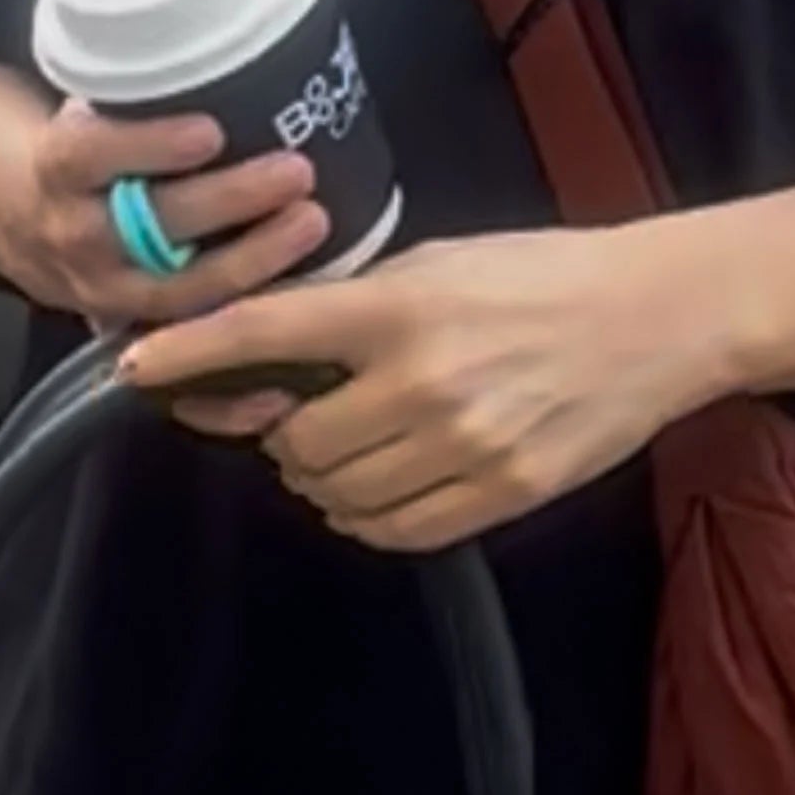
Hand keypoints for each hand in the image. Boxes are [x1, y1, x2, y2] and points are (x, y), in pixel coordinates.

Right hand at [12, 100, 326, 329]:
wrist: (16, 221)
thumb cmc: (75, 148)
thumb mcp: (81, 110)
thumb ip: (130, 99)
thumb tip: (217, 55)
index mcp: (57, 167)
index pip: (92, 155)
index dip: (150, 146)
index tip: (210, 130)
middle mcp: (74, 234)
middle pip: (150, 225)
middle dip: (228, 201)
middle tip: (296, 170)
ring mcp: (101, 288)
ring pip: (177, 287)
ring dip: (251, 259)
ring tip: (311, 221)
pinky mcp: (130, 322)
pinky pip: (192, 320)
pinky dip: (245, 300)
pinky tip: (301, 274)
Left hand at [118, 225, 720, 548]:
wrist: (658, 318)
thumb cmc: (544, 276)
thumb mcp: (440, 264)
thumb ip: (356, 306)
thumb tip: (271, 348)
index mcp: (401, 309)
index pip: (266, 334)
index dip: (189, 354)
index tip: (136, 369)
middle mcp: (424, 383)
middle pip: (295, 441)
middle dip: (283, 432)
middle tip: (305, 412)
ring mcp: (465, 446)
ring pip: (338, 493)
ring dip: (322, 476)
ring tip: (352, 445)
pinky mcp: (503, 493)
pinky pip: (396, 530)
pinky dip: (368, 515)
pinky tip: (382, 484)